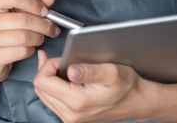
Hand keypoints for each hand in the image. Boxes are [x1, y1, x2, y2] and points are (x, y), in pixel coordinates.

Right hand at [0, 0, 59, 84]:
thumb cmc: (0, 33)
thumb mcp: (13, 13)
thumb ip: (31, 2)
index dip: (33, 3)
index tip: (45, 11)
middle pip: (22, 19)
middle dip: (42, 25)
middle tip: (51, 28)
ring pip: (23, 37)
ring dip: (38, 38)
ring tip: (40, 38)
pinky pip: (20, 51)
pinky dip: (30, 50)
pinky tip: (29, 48)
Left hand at [33, 51, 155, 122]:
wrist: (137, 102)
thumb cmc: (126, 86)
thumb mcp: (111, 72)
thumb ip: (89, 71)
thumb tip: (71, 71)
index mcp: (77, 102)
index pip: (43, 81)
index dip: (48, 65)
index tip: (62, 59)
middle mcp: (70, 114)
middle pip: (40, 89)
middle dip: (46, 71)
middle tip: (60, 60)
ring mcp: (70, 118)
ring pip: (43, 94)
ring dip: (49, 79)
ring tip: (61, 67)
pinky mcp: (71, 117)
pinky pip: (51, 100)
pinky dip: (54, 87)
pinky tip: (63, 77)